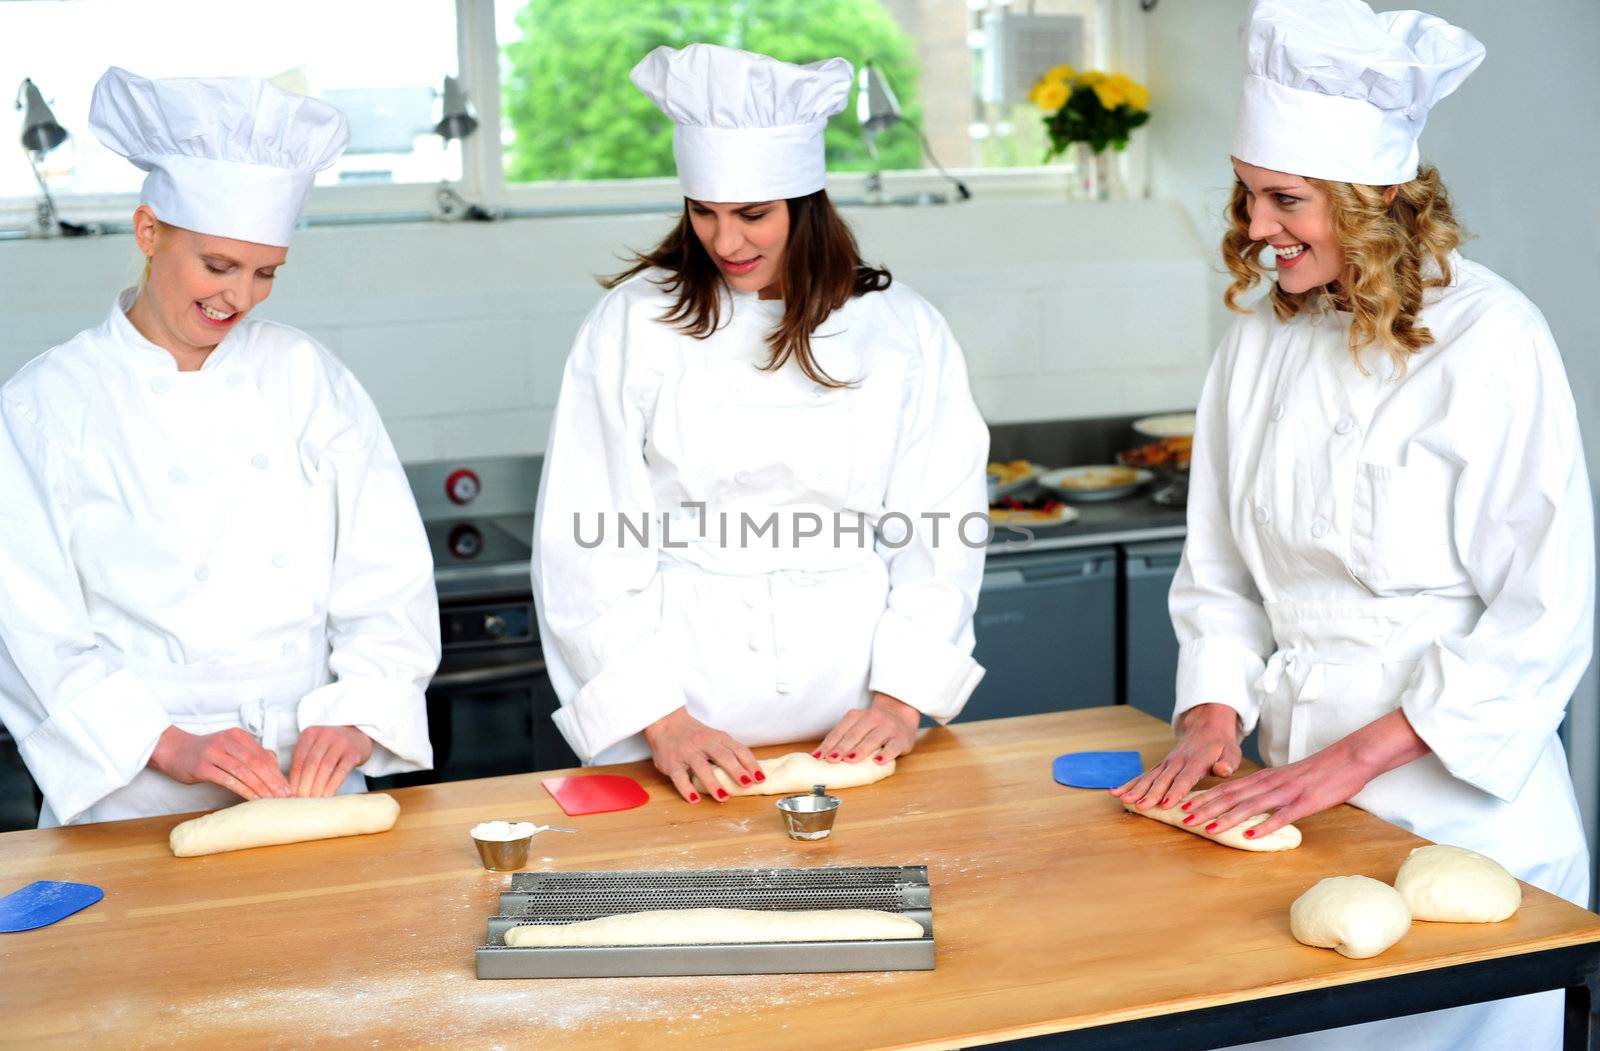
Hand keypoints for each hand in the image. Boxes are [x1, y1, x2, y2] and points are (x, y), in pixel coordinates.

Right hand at [149, 726, 290, 800]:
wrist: (173, 749)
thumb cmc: (204, 752)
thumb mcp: (229, 746)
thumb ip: (249, 752)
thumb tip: (274, 761)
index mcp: (238, 736)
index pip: (264, 755)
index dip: (278, 772)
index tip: (288, 787)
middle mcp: (228, 742)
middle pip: (257, 763)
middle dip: (273, 781)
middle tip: (285, 796)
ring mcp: (215, 753)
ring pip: (245, 771)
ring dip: (260, 787)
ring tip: (271, 800)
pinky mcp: (203, 767)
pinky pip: (228, 779)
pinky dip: (243, 790)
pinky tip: (252, 799)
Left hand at [289, 726, 373, 797]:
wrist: (359, 736)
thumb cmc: (331, 747)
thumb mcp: (315, 747)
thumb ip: (303, 762)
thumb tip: (290, 789)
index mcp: (310, 734)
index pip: (298, 759)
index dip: (293, 779)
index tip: (290, 795)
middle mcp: (325, 735)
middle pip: (311, 764)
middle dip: (304, 785)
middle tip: (300, 800)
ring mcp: (341, 742)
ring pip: (325, 767)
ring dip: (318, 787)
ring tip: (313, 801)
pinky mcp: (354, 752)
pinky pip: (342, 770)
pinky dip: (333, 785)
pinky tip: (328, 796)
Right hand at [642, 707, 762, 803]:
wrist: (666, 722)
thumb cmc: (694, 734)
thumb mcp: (713, 737)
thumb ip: (728, 750)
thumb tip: (749, 771)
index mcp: (717, 737)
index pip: (738, 750)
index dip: (750, 764)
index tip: (760, 778)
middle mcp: (703, 743)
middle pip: (723, 756)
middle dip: (736, 771)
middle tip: (747, 784)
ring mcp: (687, 753)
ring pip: (702, 767)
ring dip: (713, 783)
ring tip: (723, 797)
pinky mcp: (672, 763)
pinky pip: (680, 777)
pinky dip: (687, 789)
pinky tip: (694, 799)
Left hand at [815, 692, 918, 765]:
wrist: (901, 714)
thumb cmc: (874, 726)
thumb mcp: (857, 725)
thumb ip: (843, 737)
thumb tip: (821, 756)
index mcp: (857, 716)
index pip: (840, 731)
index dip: (828, 744)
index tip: (818, 757)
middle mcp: (872, 718)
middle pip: (854, 735)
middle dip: (841, 748)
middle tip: (831, 759)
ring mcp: (888, 728)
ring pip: (872, 739)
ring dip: (860, 750)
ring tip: (849, 760)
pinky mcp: (901, 739)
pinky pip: (893, 747)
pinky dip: (886, 754)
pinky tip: (878, 762)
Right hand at [1108, 702, 1240, 810]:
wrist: (1206, 726)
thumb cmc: (1221, 745)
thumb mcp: (1231, 752)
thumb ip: (1227, 763)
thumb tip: (1222, 770)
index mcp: (1196, 760)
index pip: (1185, 778)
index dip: (1175, 791)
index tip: (1166, 804)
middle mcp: (1178, 761)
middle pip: (1162, 780)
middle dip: (1150, 794)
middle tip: (1139, 806)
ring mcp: (1166, 763)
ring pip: (1149, 777)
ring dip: (1136, 789)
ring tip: (1124, 800)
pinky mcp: (1160, 766)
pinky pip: (1143, 775)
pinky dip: (1129, 784)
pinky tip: (1116, 792)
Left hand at [1176, 709, 1429, 839]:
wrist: (1348, 759)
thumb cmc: (1316, 772)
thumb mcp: (1284, 779)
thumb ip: (1264, 789)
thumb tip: (1244, 804)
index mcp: (1264, 778)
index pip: (1227, 788)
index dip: (1204, 798)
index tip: (1184, 808)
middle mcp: (1269, 783)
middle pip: (1232, 796)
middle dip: (1206, 808)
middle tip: (1183, 819)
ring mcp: (1286, 792)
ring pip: (1251, 806)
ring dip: (1227, 818)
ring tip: (1208, 829)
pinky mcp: (1305, 802)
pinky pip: (1281, 815)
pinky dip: (1264, 825)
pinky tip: (1249, 834)